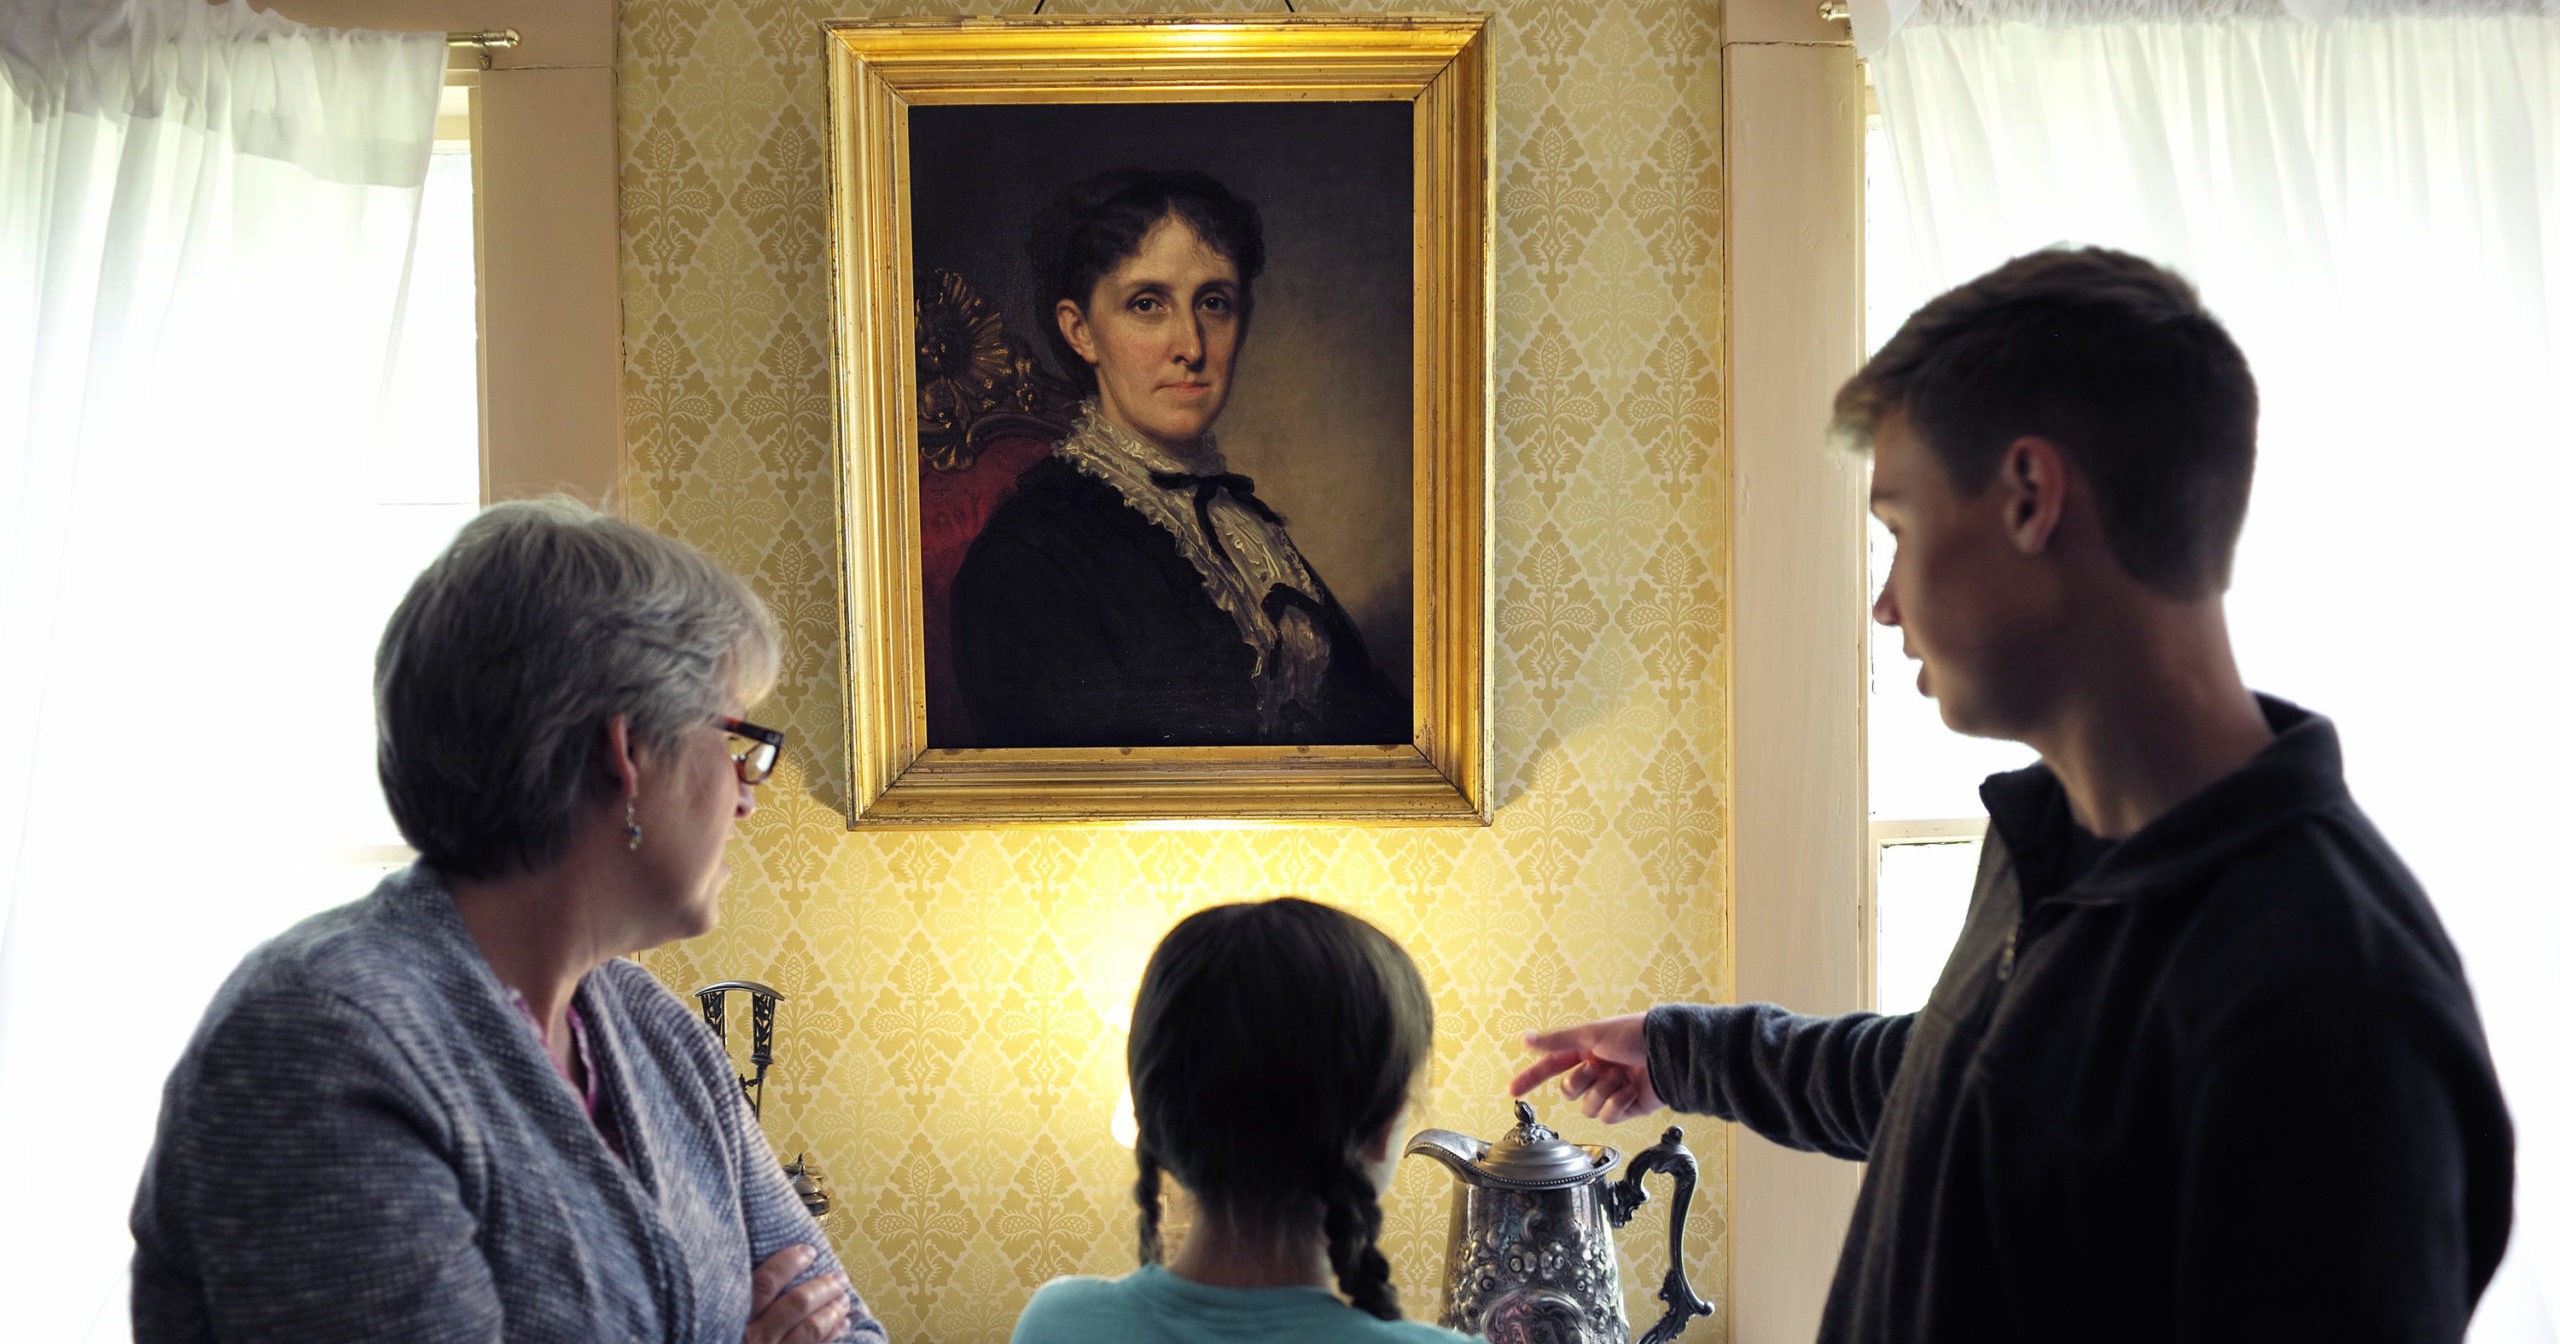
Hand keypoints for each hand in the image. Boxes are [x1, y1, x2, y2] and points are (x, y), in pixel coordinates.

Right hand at [744, 1244, 850, 1343]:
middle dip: (823, 1286)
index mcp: (738, 1318)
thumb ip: (748, 1296)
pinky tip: (842, 1324)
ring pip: (812, 1327)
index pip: (765, 1283)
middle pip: (796, 1303)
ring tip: (843, 1299)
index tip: (808, 1252)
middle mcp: (755, 1337)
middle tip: (839, 1277)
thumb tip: (775, 1265)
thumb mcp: (726, 1320)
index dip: (789, 1263)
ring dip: (832, 1309)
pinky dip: (833, 1333)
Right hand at [1508, 1011, 1662, 1123]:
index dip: (1531, 1078)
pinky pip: (1608, 1116)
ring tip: (1622, 1077)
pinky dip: (1618, 1103)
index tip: (1512, 1091)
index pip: (1550, 1066)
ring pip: (1587, 1106)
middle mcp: (1596, 1071)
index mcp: (1585, 1051)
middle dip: (1581, 1081)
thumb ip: (1556, 1040)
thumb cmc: (1633, 1035)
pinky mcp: (1626, 1108)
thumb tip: (1525, 1039)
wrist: (1668, 1052)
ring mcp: (1611, 1091)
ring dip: (1603, 1091)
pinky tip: (1632, 1091)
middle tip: (1598, 1066)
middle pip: (1568, 1090)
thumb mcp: (1591, 1034)